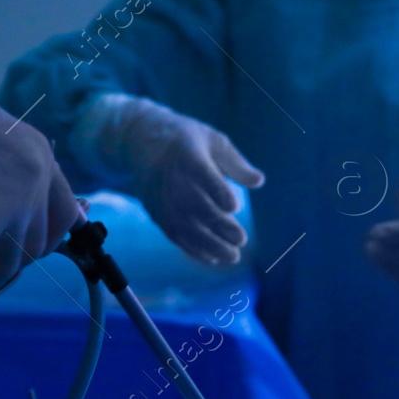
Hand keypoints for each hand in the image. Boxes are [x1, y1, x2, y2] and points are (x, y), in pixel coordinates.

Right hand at [0, 70, 81, 309]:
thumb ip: (1, 162)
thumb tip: (0, 191)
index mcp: (38, 153)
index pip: (63, 215)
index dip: (39, 240)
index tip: (13, 250)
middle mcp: (35, 176)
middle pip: (35, 246)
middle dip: (5, 262)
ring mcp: (12, 200)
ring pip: (8, 266)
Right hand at [109, 97, 263, 265]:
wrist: (140, 143)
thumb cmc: (186, 141)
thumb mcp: (212, 140)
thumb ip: (236, 163)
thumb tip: (259, 182)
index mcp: (187, 155)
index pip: (202, 175)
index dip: (217, 192)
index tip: (234, 207)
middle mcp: (171, 180)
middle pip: (195, 206)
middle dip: (218, 225)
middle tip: (241, 239)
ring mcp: (163, 200)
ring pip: (185, 227)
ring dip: (210, 245)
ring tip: (233, 256)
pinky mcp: (158, 215)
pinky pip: (176, 236)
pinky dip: (194, 249)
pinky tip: (214, 257)